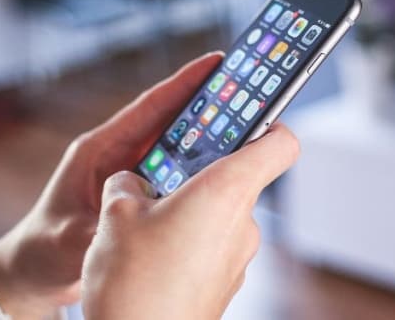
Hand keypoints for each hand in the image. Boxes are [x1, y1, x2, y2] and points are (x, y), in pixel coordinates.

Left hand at [0, 52, 224, 317]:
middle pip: (169, 122)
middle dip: (207, 106)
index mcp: (98, 151)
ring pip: (176, 147)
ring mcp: (128, 174)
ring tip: (249, 127)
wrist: (32, 272)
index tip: (215, 62)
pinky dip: (198, 170)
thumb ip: (99, 229)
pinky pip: (174, 175)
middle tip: (247, 92)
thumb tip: (130, 224)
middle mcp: (116, 155)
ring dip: (208, 138)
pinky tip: (226, 172)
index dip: (182, 84)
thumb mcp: (68, 240)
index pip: (147, 108)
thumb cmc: (41, 250)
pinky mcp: (137, 194)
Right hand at [81, 123, 299, 319]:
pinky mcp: (224, 282)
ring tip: (145, 215)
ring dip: (188, 206)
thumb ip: (128, 183)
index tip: (246, 111)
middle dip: (201, 168)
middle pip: (239, 175)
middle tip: (164, 167)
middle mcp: (243, 222)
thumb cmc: (134, 284)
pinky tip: (151, 249)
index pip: (280, 142)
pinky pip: (211, 243)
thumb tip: (133, 182)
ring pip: (220, 212)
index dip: (268, 121)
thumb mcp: (115, 215)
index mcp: (226, 191)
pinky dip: (188, 237)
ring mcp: (237, 257)